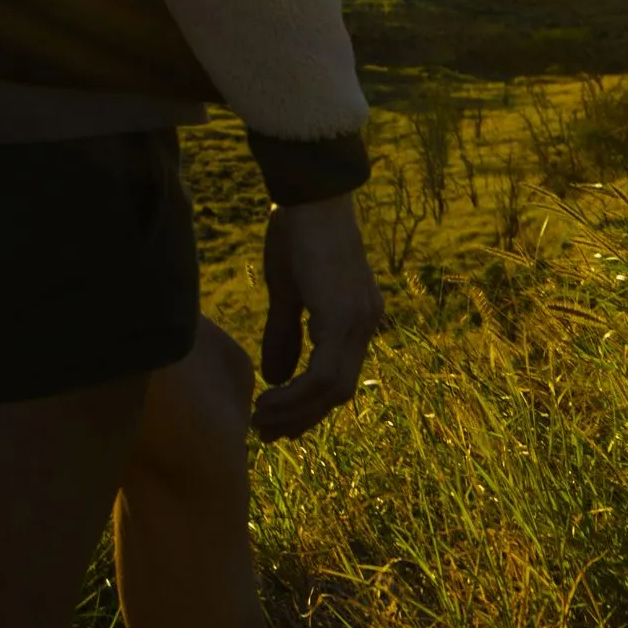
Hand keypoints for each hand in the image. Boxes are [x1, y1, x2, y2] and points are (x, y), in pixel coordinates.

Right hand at [253, 195, 381, 440]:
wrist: (311, 195)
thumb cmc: (297, 233)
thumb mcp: (288, 291)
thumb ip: (286, 334)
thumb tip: (275, 377)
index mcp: (356, 318)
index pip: (339, 378)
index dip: (309, 406)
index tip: (278, 422)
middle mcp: (366, 323)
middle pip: (339, 391)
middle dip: (302, 417)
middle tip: (267, 432)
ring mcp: (360, 320)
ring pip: (334, 387)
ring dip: (297, 410)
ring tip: (262, 420)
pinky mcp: (345, 315)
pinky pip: (326, 370)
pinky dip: (298, 391)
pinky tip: (270, 396)